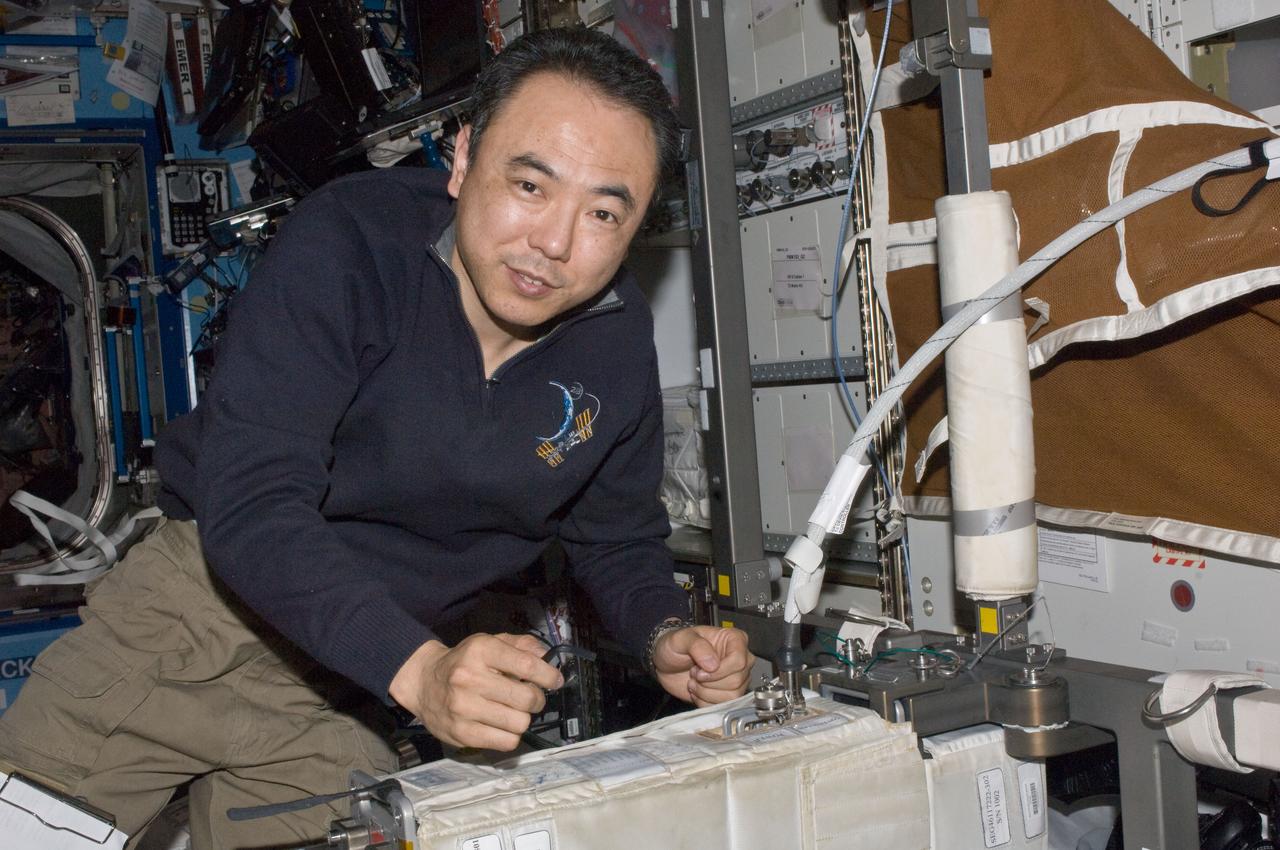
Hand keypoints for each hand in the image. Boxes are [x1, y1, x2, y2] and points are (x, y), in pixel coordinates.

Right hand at [388, 633, 562, 750]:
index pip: (527, 665)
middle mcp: (470, 678)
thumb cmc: (465, 662)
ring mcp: (464, 708)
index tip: (555, 680)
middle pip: (527, 698)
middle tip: (530, 697)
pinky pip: (506, 742)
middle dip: (537, 699)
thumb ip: (521, 645)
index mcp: (481, 650)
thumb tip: (548, 657)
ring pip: (519, 723)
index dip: (548, 676)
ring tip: (513, 711)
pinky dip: (511, 735)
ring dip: (523, 718)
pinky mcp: (461, 734)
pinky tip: (502, 725)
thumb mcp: (490, 643)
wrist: (423, 683)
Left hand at [652, 625, 753, 706]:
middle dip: (709, 682)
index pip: (738, 661)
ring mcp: (736, 678)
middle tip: (694, 673)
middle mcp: (740, 659)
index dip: (719, 670)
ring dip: (706, 693)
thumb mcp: (680, 639)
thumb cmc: (675, 647)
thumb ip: (697, 645)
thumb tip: (713, 664)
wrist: (667, 665)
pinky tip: (696, 691)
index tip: (700, 670)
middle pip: (736, 681)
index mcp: (734, 639)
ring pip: (732, 696)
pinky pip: (724, 707)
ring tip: (693, 681)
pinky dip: (705, 702)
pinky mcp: (728, 694)